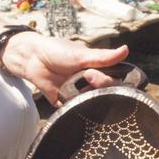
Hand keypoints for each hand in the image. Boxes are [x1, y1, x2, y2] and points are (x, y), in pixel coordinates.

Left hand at [0, 32, 129, 105]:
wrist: (32, 58)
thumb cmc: (57, 51)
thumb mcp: (82, 54)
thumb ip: (103, 58)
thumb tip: (126, 50)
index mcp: (97, 69)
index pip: (114, 81)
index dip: (111, 81)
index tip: (100, 74)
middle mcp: (90, 82)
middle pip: (104, 93)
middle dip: (99, 86)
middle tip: (87, 76)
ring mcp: (78, 93)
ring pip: (91, 102)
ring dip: (86, 96)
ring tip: (77, 84)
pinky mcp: (66, 102)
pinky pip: (74, 109)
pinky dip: (74, 105)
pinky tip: (72, 98)